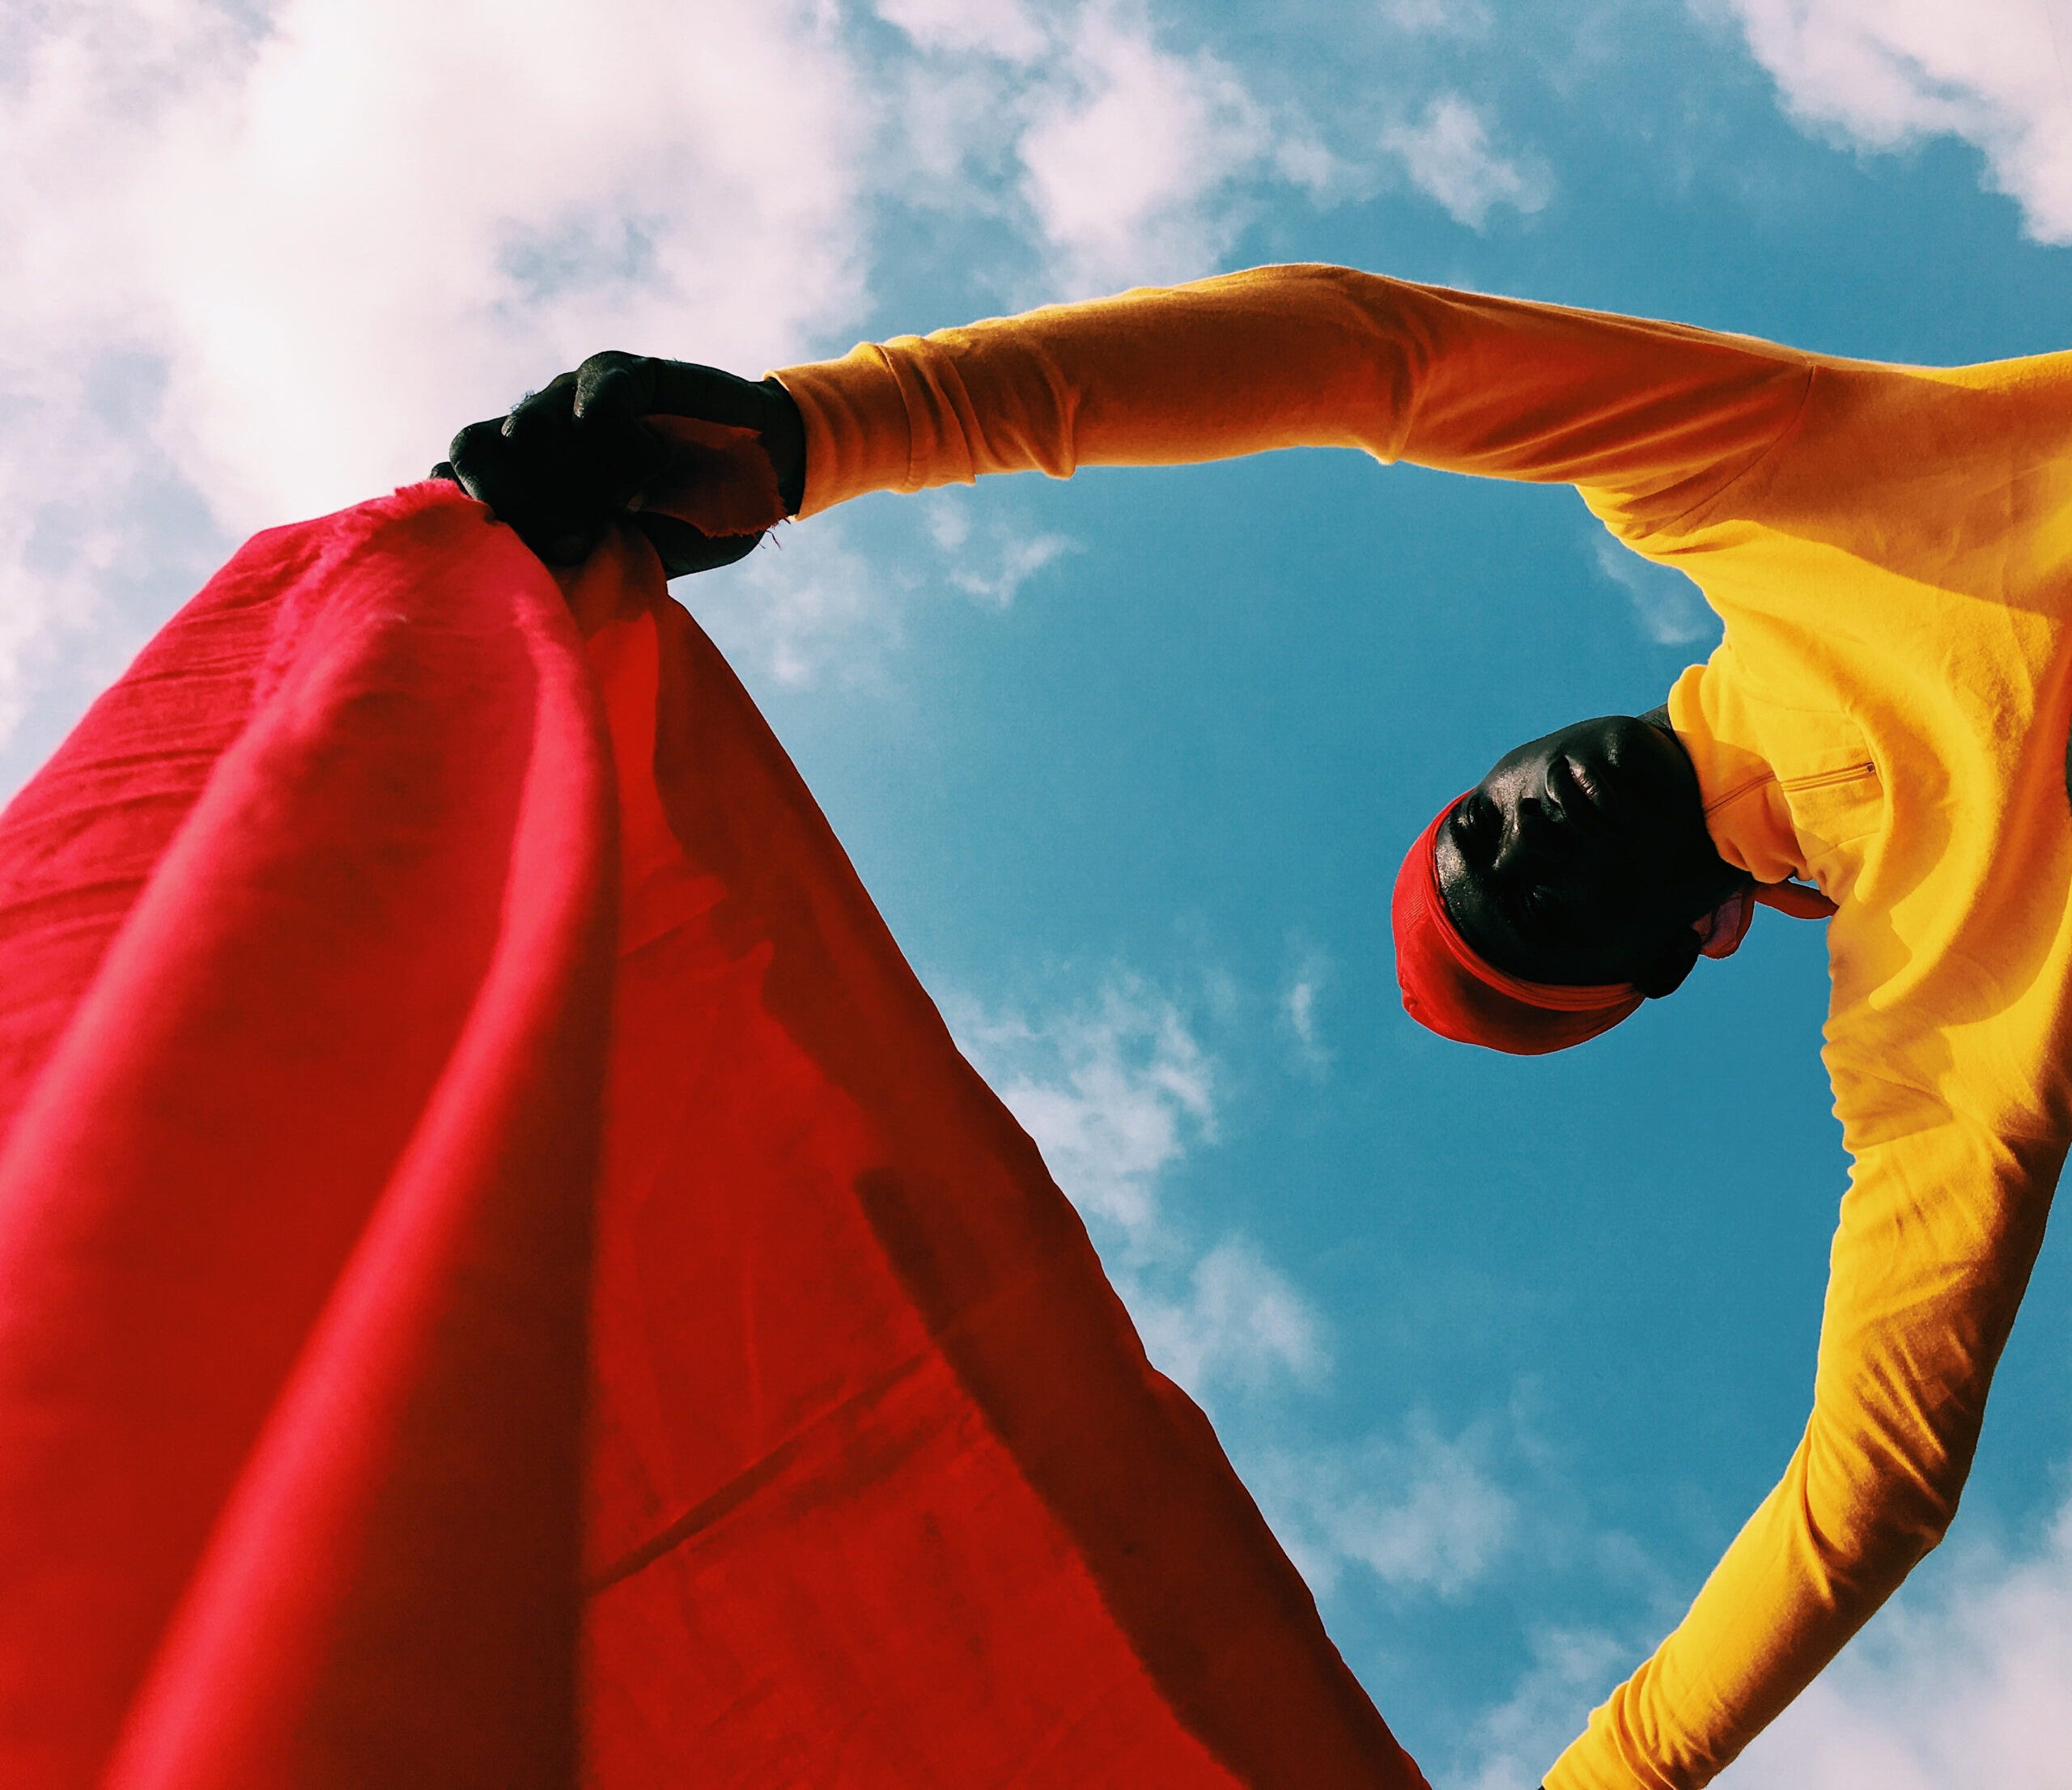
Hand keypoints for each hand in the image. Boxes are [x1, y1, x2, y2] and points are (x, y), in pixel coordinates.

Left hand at [434, 354, 805, 574]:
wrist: (764, 476)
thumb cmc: (694, 525)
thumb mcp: (631, 560)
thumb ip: (575, 565)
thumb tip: (522, 588)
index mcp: (534, 485)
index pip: (461, 483)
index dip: (465, 513)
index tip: (506, 552)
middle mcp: (544, 438)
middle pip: (474, 446)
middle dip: (506, 496)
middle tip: (563, 536)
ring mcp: (579, 401)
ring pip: (529, 421)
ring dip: (564, 470)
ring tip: (618, 503)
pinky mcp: (625, 374)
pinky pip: (598, 388)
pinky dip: (609, 419)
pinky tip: (635, 448)